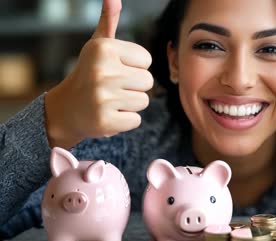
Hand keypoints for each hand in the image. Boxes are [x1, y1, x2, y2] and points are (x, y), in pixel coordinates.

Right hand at [45, 0, 152, 148]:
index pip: (146, 60)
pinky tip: (108, 115)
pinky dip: (125, 121)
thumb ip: (109, 22)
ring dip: (130, 104)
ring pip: (143, 101)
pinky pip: (136, 120)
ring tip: (110, 101)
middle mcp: (102, 71)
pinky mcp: (105, 121)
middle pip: (148, 81)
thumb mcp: (97, 46)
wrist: (66, 110)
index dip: (134, 67)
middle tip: (112, 88)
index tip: (115, 70)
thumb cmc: (89, 74)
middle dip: (134, 87)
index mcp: (103, 48)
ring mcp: (103, 98)